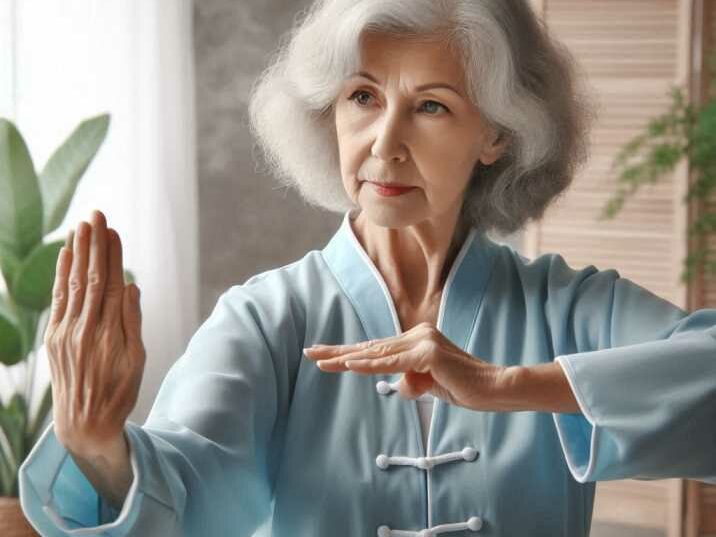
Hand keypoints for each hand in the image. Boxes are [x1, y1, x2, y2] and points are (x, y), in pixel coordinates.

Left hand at [44, 209, 145, 454]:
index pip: (108, 282)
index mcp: (107, 331)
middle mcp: (83, 327)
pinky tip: (65, 257)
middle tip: (95, 215)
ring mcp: (65, 332)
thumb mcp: (137, 360)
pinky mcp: (54, 338)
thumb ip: (132, 321)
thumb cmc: (119, 391)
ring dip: (76, 253)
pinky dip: (60, 275)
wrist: (84, 423)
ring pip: (71, 284)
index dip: (111, 255)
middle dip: (92, 244)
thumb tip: (129, 285)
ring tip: (80, 227)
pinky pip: (58, 300)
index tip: (112, 230)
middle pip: (88, 277)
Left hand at [303, 322, 506, 410]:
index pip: (376, 348)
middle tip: (310, 352)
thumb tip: (397, 386)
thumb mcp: (428, 386)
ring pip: (377, 354)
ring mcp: (422, 342)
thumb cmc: (463, 387)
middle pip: (370, 347)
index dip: (349, 352)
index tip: (324, 355)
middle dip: (338, 352)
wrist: (492, 389)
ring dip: (346, 359)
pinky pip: (392, 364)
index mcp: (415, 340)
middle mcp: (417, 335)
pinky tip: (348, 366)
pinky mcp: (427, 354)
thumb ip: (410, 381)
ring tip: (320, 361)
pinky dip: (369, 366)